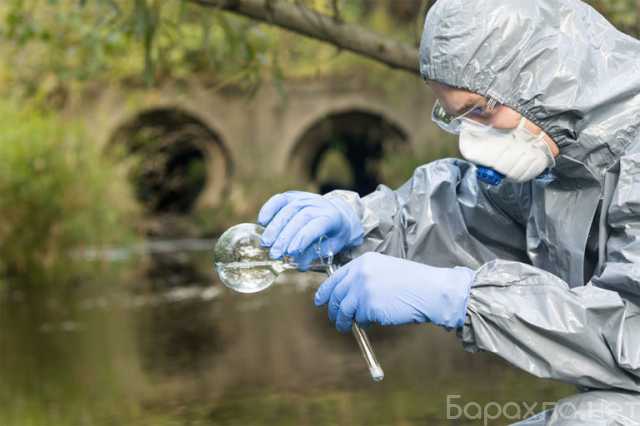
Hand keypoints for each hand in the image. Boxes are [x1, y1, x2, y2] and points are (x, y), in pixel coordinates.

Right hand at [257, 191, 363, 269]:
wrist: (338, 212)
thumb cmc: (334, 234)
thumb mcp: (331, 246)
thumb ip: (314, 254)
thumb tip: (298, 265)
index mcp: (331, 217)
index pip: (315, 225)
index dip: (301, 238)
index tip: (290, 252)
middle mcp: (318, 204)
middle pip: (299, 217)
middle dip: (284, 237)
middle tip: (274, 253)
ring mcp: (305, 198)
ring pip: (287, 209)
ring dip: (274, 227)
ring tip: (265, 243)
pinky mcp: (294, 195)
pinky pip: (280, 199)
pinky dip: (269, 209)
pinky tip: (261, 222)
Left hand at [314, 252, 474, 331]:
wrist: (430, 290)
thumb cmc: (413, 282)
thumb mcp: (385, 269)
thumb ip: (365, 277)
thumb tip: (349, 294)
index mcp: (363, 262)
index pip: (336, 277)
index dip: (325, 291)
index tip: (320, 301)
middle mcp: (360, 274)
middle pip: (337, 295)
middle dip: (334, 310)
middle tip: (335, 319)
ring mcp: (363, 291)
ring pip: (345, 310)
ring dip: (344, 321)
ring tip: (347, 326)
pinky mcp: (369, 307)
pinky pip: (361, 319)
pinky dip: (364, 323)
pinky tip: (373, 321)